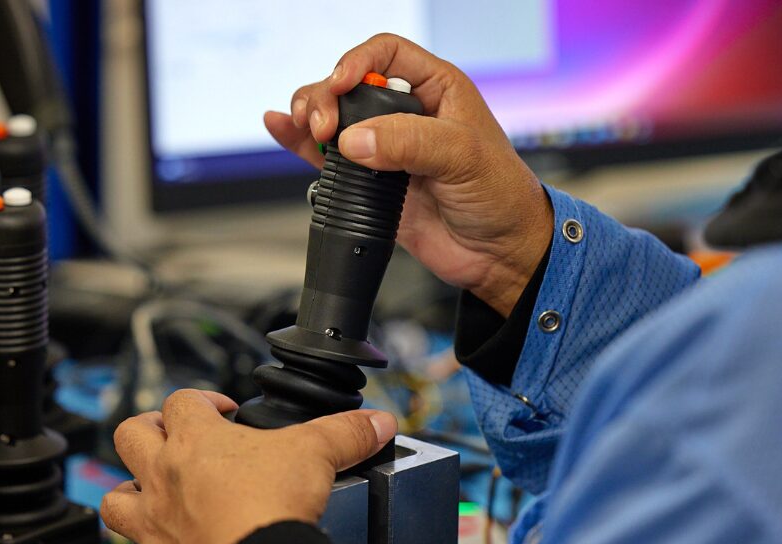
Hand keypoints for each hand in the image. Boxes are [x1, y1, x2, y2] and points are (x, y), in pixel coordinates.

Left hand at [100, 389, 397, 543]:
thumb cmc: (275, 506)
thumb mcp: (318, 453)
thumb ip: (346, 432)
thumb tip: (378, 421)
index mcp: (197, 441)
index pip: (184, 401)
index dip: (202, 400)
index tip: (224, 410)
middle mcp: (165, 478)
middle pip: (130, 436)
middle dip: (147, 432)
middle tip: (173, 439)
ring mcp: (154, 526)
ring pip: (115, 501)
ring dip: (129, 497)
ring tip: (151, 500)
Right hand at [265, 33, 553, 316]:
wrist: (498, 253)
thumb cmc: (500, 196)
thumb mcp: (463, 156)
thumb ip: (408, 142)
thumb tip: (355, 141)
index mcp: (436, 90)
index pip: (385, 53)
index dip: (356, 61)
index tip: (340, 84)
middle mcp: (406, 114)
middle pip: (348, 84)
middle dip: (327, 96)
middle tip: (323, 124)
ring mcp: (385, 150)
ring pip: (333, 118)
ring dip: (310, 117)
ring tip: (306, 128)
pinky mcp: (369, 183)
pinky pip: (326, 156)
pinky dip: (300, 144)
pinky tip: (280, 129)